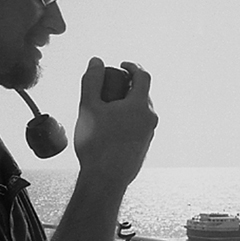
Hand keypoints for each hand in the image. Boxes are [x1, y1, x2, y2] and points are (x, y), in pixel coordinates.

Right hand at [74, 57, 157, 186]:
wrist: (106, 179)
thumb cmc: (97, 143)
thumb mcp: (88, 107)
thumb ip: (91, 81)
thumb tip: (96, 61)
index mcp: (140, 106)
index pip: (142, 76)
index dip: (132, 66)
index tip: (121, 65)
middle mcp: (150, 118)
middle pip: (141, 94)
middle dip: (126, 86)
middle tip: (108, 88)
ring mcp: (149, 134)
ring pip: (139, 111)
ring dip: (125, 104)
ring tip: (105, 110)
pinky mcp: (144, 147)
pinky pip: (138, 126)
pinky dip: (126, 119)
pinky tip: (109, 129)